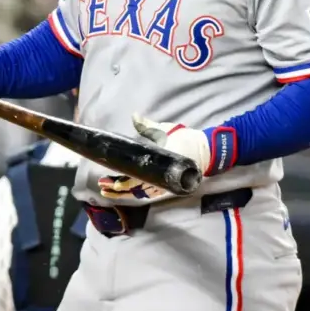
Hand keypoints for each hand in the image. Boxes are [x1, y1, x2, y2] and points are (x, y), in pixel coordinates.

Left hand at [97, 113, 211, 201]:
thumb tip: (134, 116)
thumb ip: (147, 126)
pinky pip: (149, 194)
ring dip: (124, 193)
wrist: (206, 150)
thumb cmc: (185, 139)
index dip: (123, 181)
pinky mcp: (167, 185)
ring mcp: (164, 183)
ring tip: (108, 190)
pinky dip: (136, 194)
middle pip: (135, 188)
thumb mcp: (165, 129)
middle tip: (103, 185)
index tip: (111, 181)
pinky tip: (125, 194)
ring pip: (140, 193)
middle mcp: (160, 176)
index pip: (137, 177)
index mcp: (159, 163)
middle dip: (118, 188)